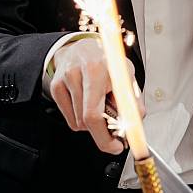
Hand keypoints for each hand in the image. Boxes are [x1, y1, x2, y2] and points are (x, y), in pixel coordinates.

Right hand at [48, 38, 143, 153]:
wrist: (82, 46)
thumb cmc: (107, 62)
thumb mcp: (127, 75)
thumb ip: (133, 99)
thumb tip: (136, 123)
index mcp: (98, 69)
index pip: (96, 113)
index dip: (106, 136)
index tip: (117, 146)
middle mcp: (78, 73)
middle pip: (86, 121)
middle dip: (103, 136)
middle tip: (114, 139)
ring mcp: (64, 81)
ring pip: (79, 123)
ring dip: (94, 125)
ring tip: (102, 108)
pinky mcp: (56, 88)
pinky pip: (70, 119)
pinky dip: (82, 120)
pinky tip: (88, 105)